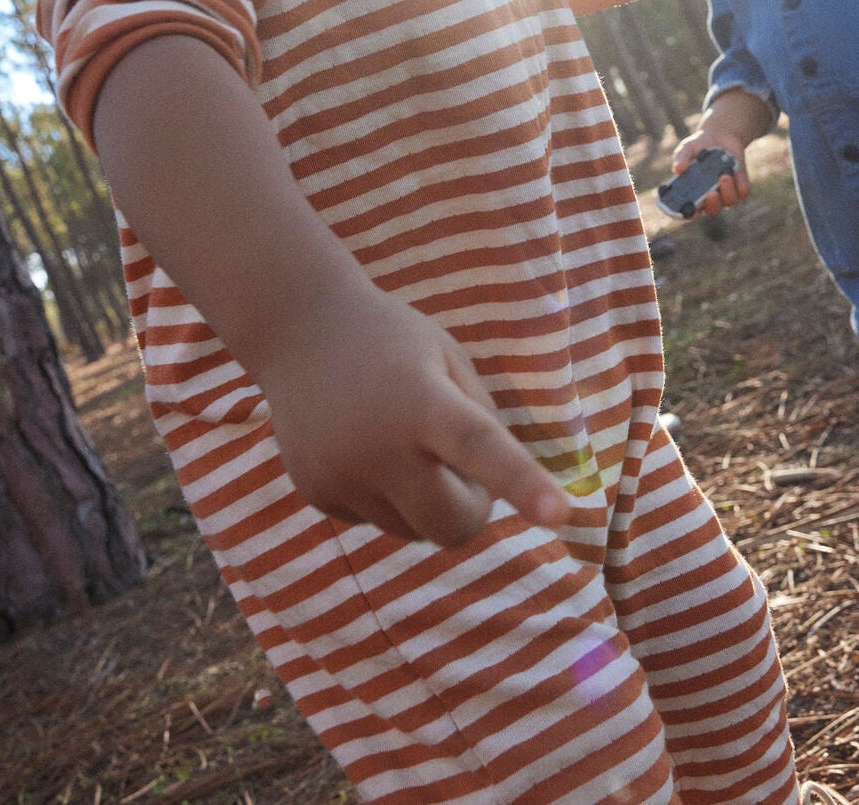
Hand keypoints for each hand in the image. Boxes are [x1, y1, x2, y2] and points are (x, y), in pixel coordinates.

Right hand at [257, 272, 568, 546]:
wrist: (299, 328)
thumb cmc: (393, 340)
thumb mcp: (447, 360)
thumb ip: (478, 422)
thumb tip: (493, 495)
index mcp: (422, 399)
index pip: (478, 445)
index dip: (521, 482)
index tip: (560, 514)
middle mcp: (377, 445)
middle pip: (453, 524)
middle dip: (472, 509)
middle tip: (460, 466)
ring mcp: (340, 475)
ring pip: (414, 530)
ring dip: (424, 501)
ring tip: (399, 440)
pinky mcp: (315, 494)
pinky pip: (376, 521)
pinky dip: (384, 496)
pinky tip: (363, 445)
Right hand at [670, 126, 750, 216]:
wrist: (721, 136)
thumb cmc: (699, 146)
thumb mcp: (687, 148)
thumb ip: (681, 157)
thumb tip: (677, 169)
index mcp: (693, 193)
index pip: (691, 211)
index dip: (690, 214)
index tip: (692, 211)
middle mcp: (710, 196)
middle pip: (713, 210)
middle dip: (712, 204)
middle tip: (711, 193)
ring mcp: (727, 192)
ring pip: (730, 202)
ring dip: (727, 191)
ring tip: (724, 176)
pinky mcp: (741, 185)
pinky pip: (743, 191)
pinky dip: (740, 182)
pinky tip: (735, 170)